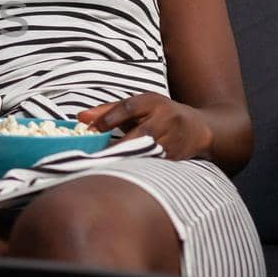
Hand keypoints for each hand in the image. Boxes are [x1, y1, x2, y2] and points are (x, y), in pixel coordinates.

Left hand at [76, 93, 212, 160]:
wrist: (198, 128)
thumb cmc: (159, 113)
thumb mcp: (138, 105)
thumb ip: (108, 111)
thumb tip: (79, 117)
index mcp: (153, 102)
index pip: (129, 107)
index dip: (109, 118)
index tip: (89, 130)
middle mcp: (165, 119)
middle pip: (140, 134)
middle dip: (117, 146)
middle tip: (94, 154)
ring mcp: (173, 140)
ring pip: (147, 152)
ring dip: (126, 159)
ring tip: (103, 166)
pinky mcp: (175, 158)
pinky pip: (153, 164)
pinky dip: (136, 168)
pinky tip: (120, 174)